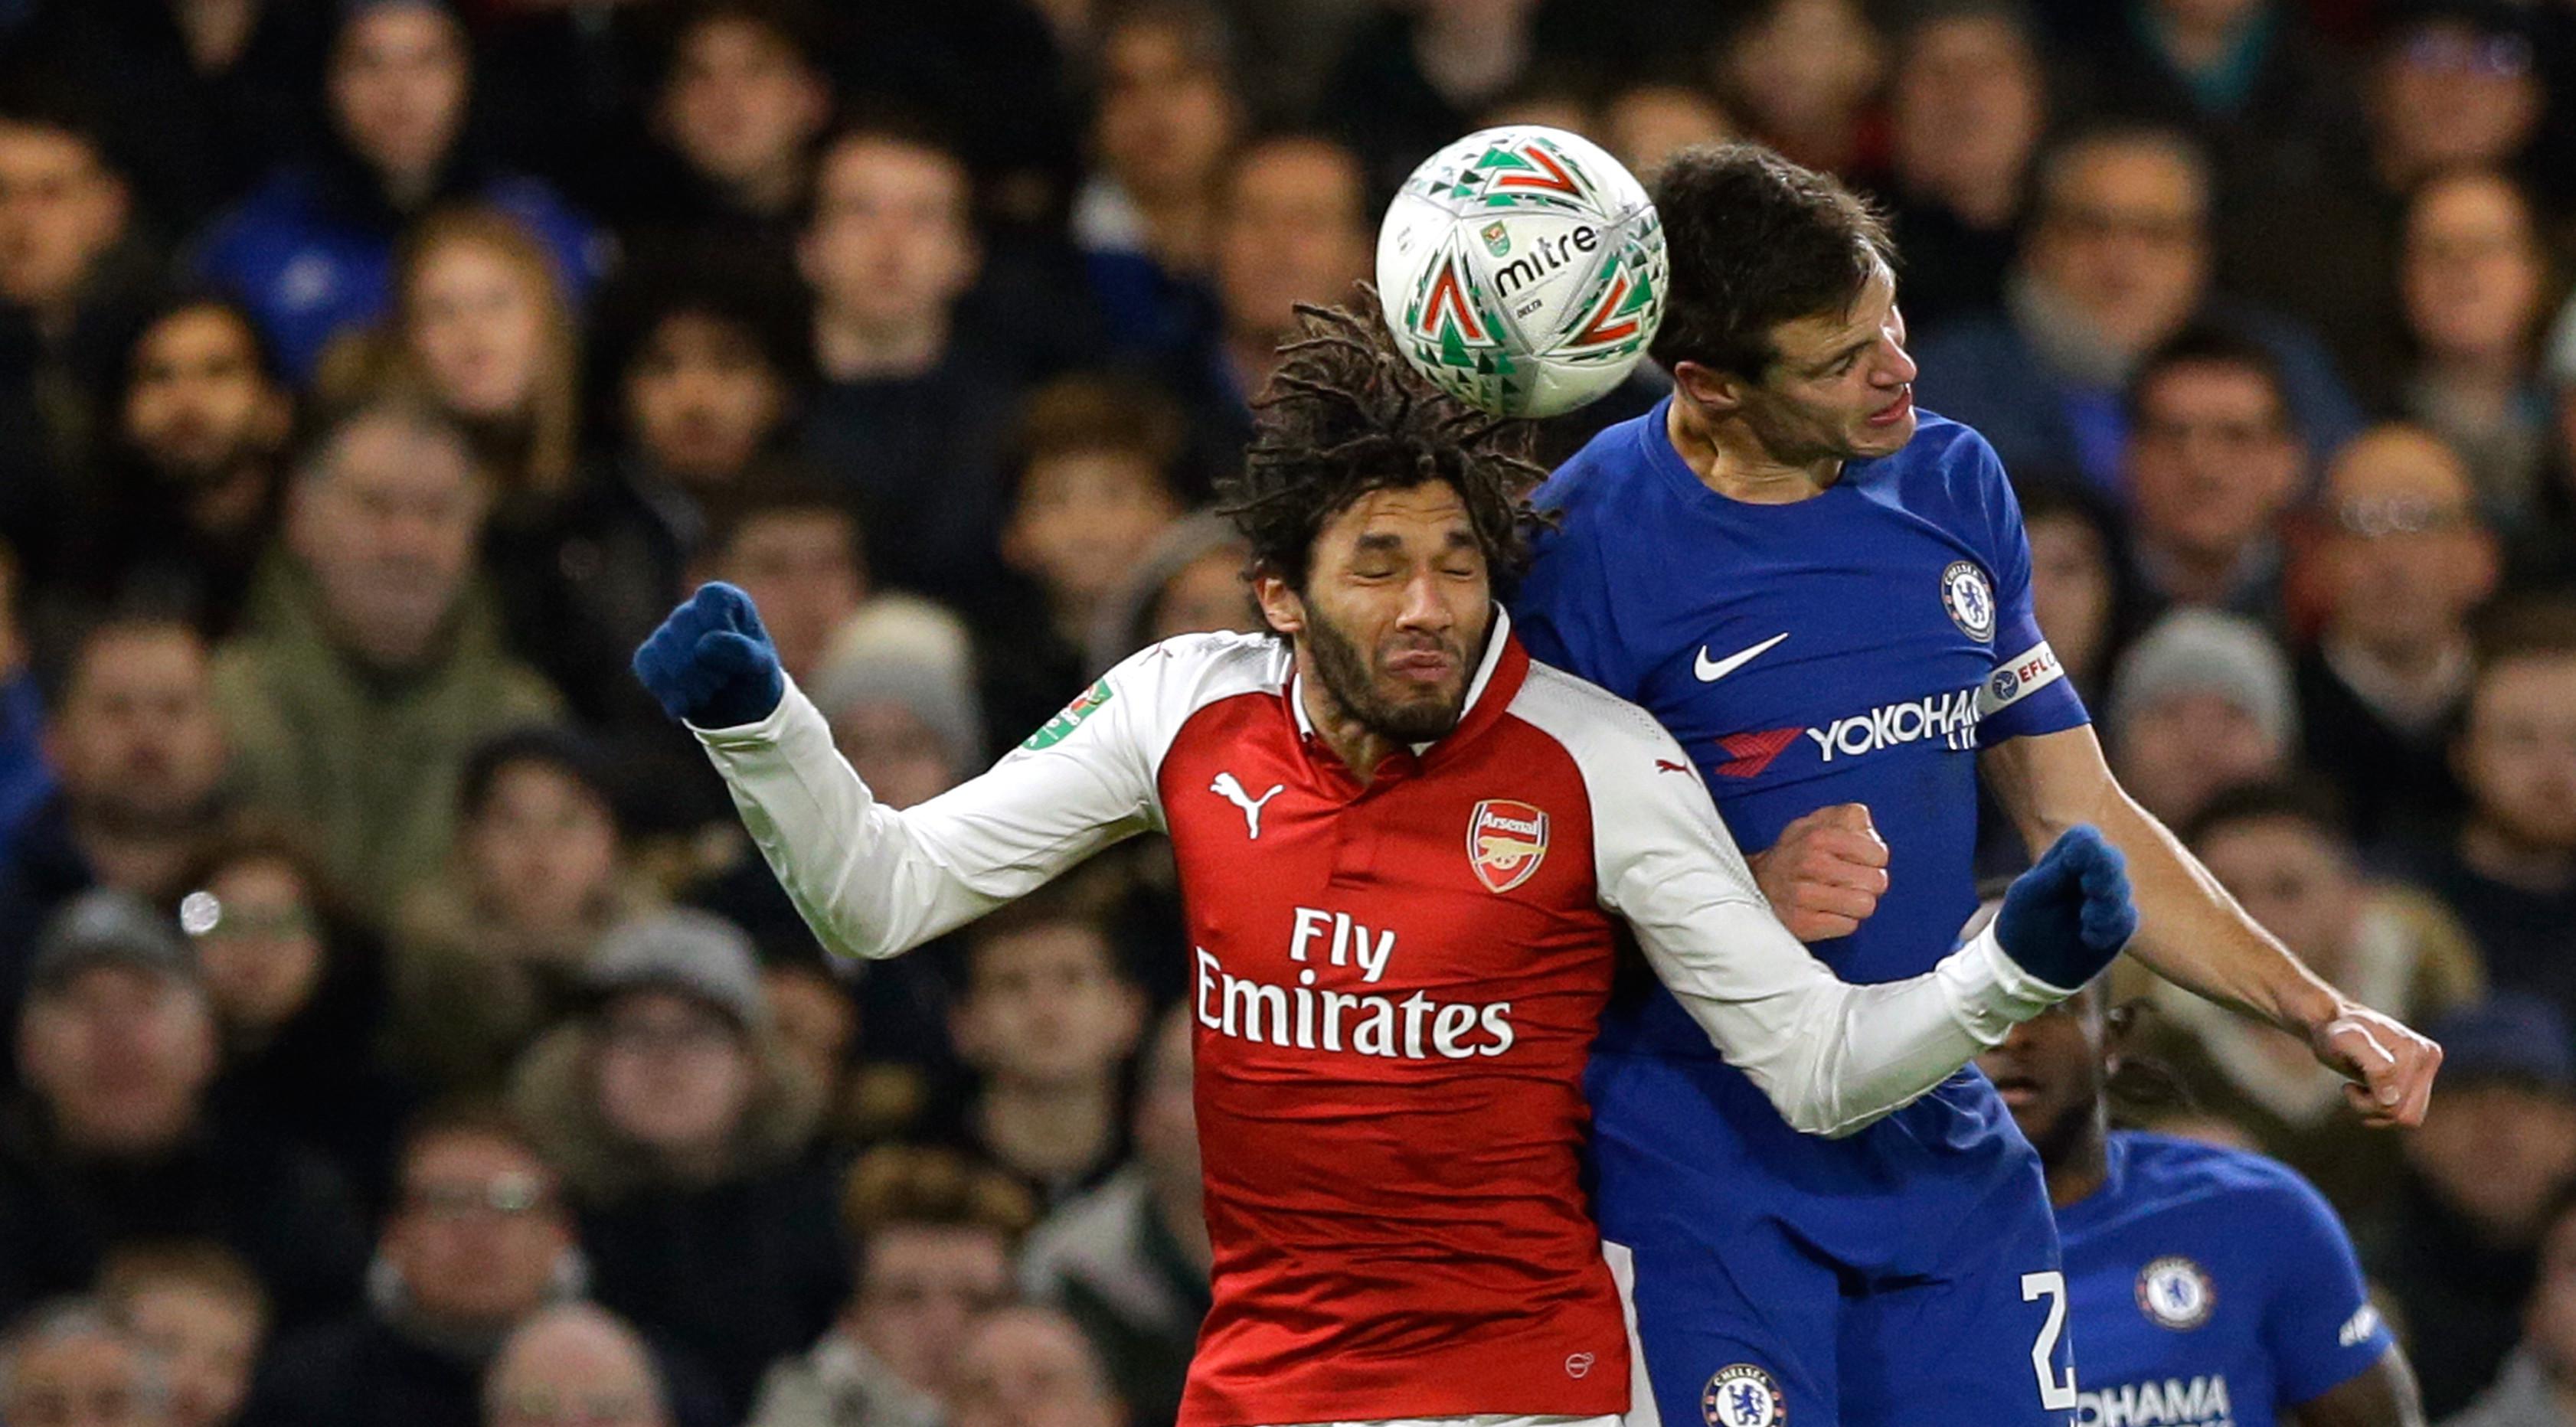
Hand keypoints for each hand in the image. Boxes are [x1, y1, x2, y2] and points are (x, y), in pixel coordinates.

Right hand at [632, 582, 785, 728]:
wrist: (735, 703)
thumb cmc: (752, 674)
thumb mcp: (761, 664)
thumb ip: (742, 651)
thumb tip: (702, 648)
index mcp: (723, 600)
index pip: (710, 598)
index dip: (720, 627)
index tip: (735, 651)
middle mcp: (691, 610)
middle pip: (682, 625)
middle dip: (704, 662)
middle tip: (722, 681)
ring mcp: (667, 631)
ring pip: (662, 648)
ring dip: (687, 681)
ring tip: (707, 694)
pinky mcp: (650, 654)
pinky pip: (647, 664)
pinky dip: (667, 690)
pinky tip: (685, 705)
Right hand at [1749, 803, 1889, 940]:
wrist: (1757, 884)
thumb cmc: (1794, 854)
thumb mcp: (1816, 823)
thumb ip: (1848, 817)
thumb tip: (1869, 831)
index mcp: (1818, 835)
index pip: (1878, 854)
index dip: (1876, 858)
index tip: (1863, 860)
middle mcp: (1810, 863)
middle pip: (1876, 882)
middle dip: (1870, 883)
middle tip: (1853, 881)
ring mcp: (1804, 895)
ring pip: (1864, 906)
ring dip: (1857, 904)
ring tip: (1842, 897)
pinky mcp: (1802, 923)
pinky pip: (1848, 926)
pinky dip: (1842, 921)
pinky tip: (1828, 911)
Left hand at [1993, 825, 2136, 988]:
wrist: (2029, 966)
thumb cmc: (2022, 922)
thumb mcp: (2030, 894)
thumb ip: (2060, 870)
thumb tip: (2091, 846)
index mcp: (2065, 856)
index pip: (2086, 839)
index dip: (2087, 851)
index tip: (2071, 866)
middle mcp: (2092, 871)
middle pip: (2112, 860)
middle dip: (2103, 877)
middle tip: (2089, 891)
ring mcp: (2109, 896)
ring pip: (2122, 891)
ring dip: (2104, 907)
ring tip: (2084, 923)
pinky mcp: (2119, 921)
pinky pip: (2125, 918)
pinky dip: (2107, 929)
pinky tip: (2088, 937)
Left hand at [2311, 1005, 2441, 1127]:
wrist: (2333, 1023)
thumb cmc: (2333, 1035)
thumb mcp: (2343, 1043)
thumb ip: (2373, 1066)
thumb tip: (2392, 1098)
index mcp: (2414, 1049)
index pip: (2393, 1102)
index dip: (2365, 1102)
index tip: (2347, 1085)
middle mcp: (2428, 1055)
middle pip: (2406, 1114)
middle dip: (2373, 1108)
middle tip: (2352, 1089)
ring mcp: (2428, 1066)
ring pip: (2409, 1117)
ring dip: (2379, 1111)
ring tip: (2361, 1089)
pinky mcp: (2423, 1077)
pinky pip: (2410, 1114)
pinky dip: (2386, 1111)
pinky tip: (2370, 1092)